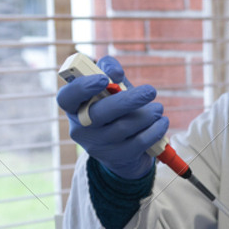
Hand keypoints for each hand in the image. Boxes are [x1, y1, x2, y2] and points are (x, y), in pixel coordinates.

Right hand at [55, 53, 168, 178]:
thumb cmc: (114, 109)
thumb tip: (115, 72)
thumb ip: (109, 70)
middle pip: (99, 113)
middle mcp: (81, 128)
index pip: (66, 97)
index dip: (82, 88)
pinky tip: (161, 122)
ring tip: (158, 108)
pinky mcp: (117, 158)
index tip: (104, 79)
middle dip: (128, 100)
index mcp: (73, 107)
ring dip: (147, 115)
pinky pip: (139, 142)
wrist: (124, 151)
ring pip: (123, 127)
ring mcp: (98, 146)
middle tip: (150, 91)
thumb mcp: (110, 89)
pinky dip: (154, 130)